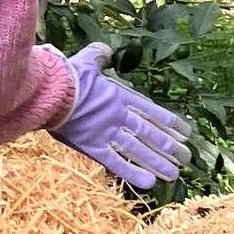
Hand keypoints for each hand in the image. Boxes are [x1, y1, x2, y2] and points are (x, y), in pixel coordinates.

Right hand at [56, 43, 189, 191]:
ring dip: (158, 163)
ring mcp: (107, 132)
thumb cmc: (66, 76)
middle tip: (186, 158)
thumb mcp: (86, 61)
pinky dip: (132, 173)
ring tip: (174, 174)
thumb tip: (105, 50)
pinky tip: (149, 183)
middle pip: (150, 133)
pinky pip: (116, 163)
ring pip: (138, 150)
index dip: (170, 122)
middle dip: (169, 147)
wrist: (47, 92)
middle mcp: (118, 116)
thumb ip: (98, 56)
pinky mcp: (93, 147)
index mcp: (119, 96)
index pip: (151, 111)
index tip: (186, 132)